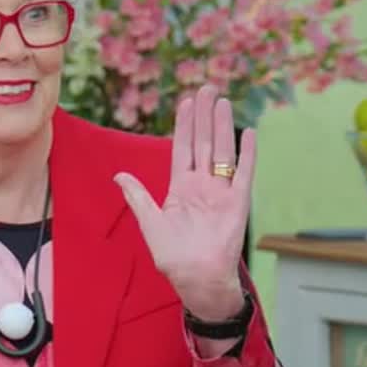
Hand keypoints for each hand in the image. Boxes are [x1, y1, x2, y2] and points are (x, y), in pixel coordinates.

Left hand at [114, 85, 253, 321]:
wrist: (196, 278)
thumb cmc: (173, 256)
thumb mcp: (150, 222)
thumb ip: (138, 196)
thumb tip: (119, 175)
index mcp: (180, 189)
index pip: (182, 149)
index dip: (184, 126)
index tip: (186, 102)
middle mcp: (202, 186)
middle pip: (203, 143)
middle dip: (204, 116)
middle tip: (208, 88)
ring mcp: (221, 192)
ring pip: (221, 151)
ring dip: (222, 126)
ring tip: (223, 101)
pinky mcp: (237, 203)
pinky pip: (244, 173)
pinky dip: (247, 153)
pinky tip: (248, 132)